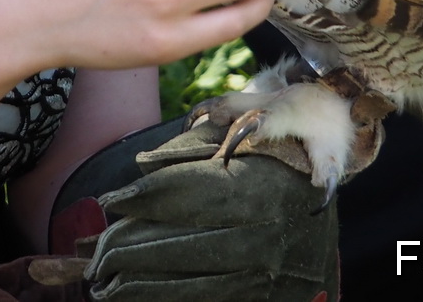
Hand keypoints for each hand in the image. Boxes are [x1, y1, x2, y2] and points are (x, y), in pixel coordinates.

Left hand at [85, 121, 337, 300]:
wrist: (327, 191)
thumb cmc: (276, 154)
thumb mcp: (242, 136)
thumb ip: (191, 149)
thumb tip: (141, 166)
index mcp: (260, 187)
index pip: (190, 194)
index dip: (145, 198)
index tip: (110, 203)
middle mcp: (267, 232)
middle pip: (186, 245)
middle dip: (134, 254)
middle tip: (95, 258)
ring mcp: (271, 271)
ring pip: (198, 281)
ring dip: (146, 286)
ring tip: (106, 286)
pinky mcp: (271, 295)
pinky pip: (215, 299)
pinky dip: (175, 298)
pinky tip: (142, 296)